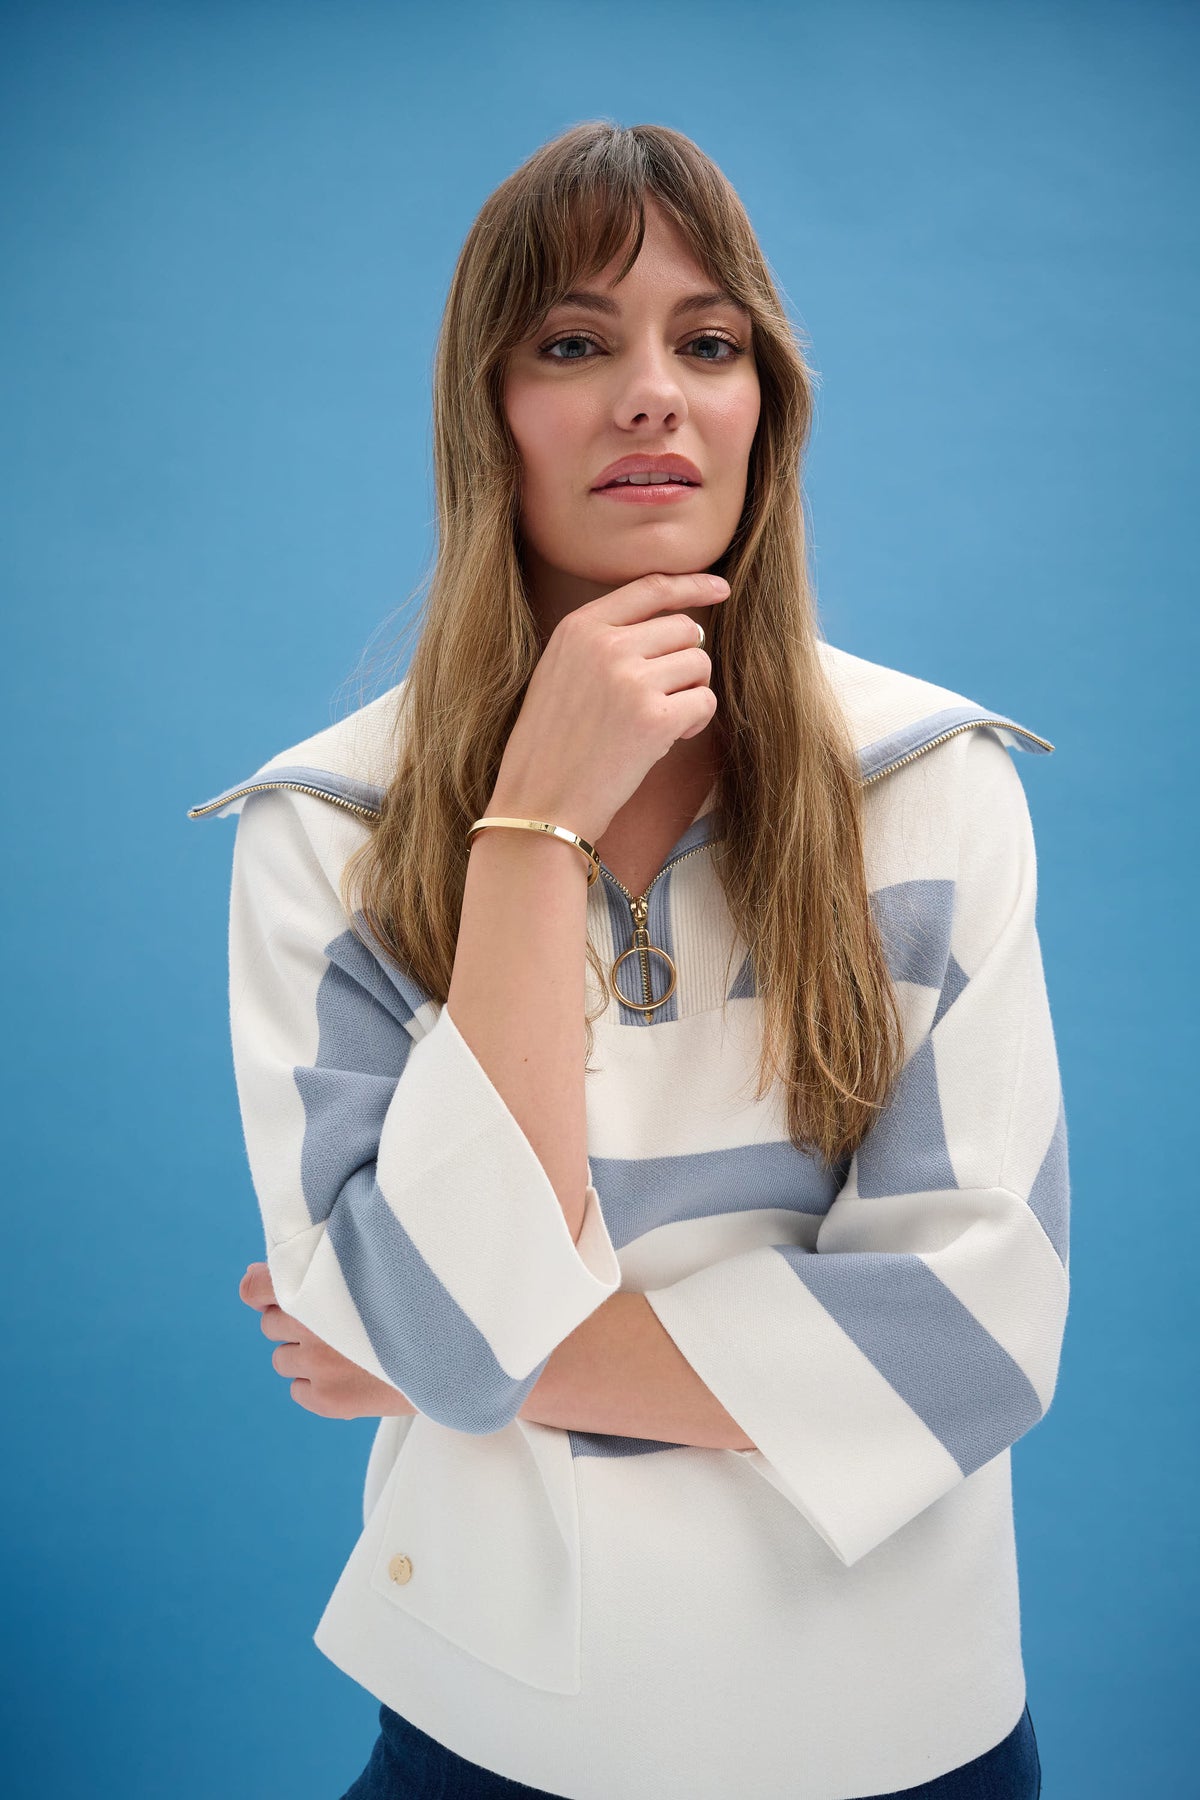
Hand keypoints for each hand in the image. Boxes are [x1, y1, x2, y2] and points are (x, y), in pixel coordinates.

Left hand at [237, 1261, 416, 1419]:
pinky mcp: (330, 1400)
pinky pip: (299, 1390)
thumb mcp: (373, 1266)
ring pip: (283, 1359)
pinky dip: (315, 1384)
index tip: (278, 1293)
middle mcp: (314, 1324)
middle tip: (335, 1320)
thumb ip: (318, 1264)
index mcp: (323, 1283)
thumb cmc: (418, 1300)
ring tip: (347, 1349)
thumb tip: (250, 1274)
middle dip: (294, 1321)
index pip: (257, 1288)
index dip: (263, 1289)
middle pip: (271, 1324)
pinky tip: (351, 1374)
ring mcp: (320, 1366)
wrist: (462, 1352)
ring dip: (304, 1353)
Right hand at [491, 570, 729, 844]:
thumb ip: (605, 639)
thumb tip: (680, 623)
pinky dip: (695, 722)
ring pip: (700, 665)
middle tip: (662, 695)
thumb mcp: (561, 671)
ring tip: (657, 721)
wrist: (540, 802)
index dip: (693, 585)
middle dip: (685, 661)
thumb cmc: (552, 744)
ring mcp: (631, 680)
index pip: (651, 588)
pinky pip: (705, 702)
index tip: (721, 588)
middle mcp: (605, 645)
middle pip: (685, 629)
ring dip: (690, 693)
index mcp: (579, 627)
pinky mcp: (654, 719)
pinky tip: (667, 739)